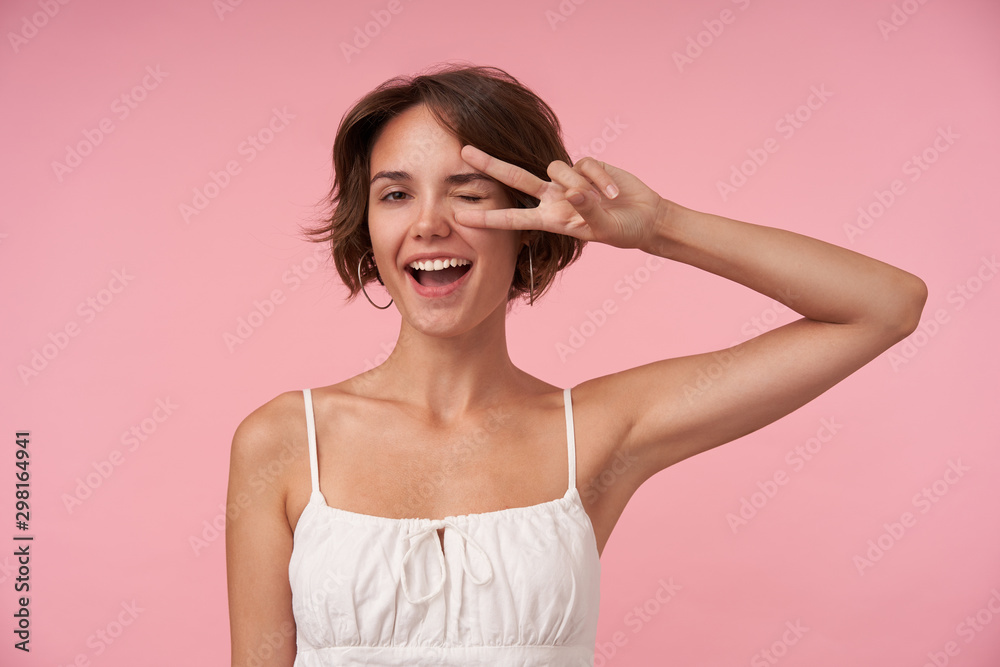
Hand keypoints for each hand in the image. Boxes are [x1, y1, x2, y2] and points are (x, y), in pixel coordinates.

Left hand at [455, 145, 664, 251]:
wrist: (644, 219)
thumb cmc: (620, 231)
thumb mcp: (602, 229)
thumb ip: (587, 211)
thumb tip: (573, 192)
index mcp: (550, 220)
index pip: (511, 219)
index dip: (486, 217)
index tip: (459, 215)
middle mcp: (553, 198)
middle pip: (515, 178)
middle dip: (490, 165)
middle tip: (463, 152)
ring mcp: (568, 180)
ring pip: (557, 169)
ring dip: (581, 185)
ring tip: (604, 201)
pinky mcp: (587, 165)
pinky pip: (585, 165)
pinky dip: (600, 180)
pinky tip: (613, 193)